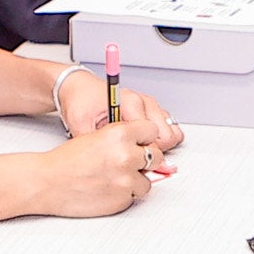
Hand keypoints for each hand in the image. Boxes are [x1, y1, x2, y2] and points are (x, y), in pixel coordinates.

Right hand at [35, 119, 170, 216]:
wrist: (47, 182)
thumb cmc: (65, 161)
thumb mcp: (95, 136)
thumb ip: (121, 138)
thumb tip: (142, 143)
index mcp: (119, 134)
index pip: (152, 131)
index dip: (145, 138)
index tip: (141, 142)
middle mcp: (126, 155)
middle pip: (156, 156)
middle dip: (145, 160)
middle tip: (130, 163)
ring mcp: (126, 179)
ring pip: (148, 180)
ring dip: (135, 180)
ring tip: (114, 178)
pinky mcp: (122, 199)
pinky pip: (134, 196)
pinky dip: (124, 194)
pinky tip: (108, 189)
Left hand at [54, 67, 182, 162]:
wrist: (80, 89)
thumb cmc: (82, 102)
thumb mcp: (82, 125)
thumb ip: (98, 145)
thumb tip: (108, 165)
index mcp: (130, 102)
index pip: (151, 137)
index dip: (143, 155)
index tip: (133, 165)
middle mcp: (144, 102)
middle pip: (168, 137)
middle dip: (153, 152)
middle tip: (135, 157)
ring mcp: (151, 106)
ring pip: (173, 133)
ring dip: (160, 146)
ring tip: (140, 151)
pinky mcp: (153, 111)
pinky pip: (169, 129)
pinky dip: (161, 140)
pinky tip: (144, 145)